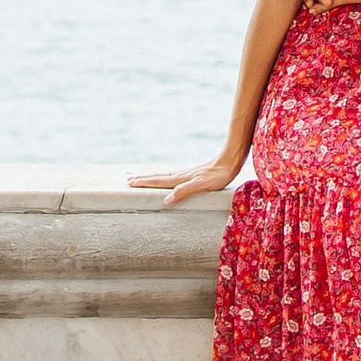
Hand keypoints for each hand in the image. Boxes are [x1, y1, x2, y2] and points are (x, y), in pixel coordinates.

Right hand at [128, 147, 244, 203]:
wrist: (231, 160)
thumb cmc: (219, 176)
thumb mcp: (202, 185)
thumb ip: (184, 191)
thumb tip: (165, 200)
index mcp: (181, 179)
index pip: (158, 181)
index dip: (144, 182)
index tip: (130, 182)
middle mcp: (182, 175)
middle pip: (158, 176)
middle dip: (143, 178)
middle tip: (128, 178)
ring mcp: (187, 173)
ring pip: (164, 175)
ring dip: (152, 176)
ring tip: (141, 176)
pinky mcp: (194, 173)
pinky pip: (173, 175)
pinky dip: (164, 176)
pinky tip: (167, 178)